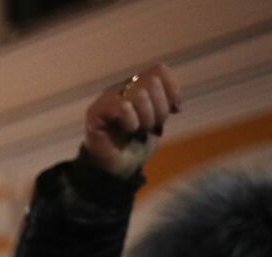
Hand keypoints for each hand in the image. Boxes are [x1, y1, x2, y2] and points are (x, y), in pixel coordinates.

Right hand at [82, 64, 182, 178]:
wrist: (116, 171)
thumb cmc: (135, 146)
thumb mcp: (157, 122)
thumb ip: (165, 104)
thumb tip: (176, 103)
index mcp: (135, 87)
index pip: (159, 71)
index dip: (172, 90)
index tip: (175, 111)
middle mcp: (120, 88)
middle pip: (152, 81)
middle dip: (160, 109)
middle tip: (153, 126)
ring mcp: (106, 99)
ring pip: (139, 94)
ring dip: (146, 118)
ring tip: (140, 131)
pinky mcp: (95, 112)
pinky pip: (122, 107)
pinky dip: (132, 122)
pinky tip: (128, 132)